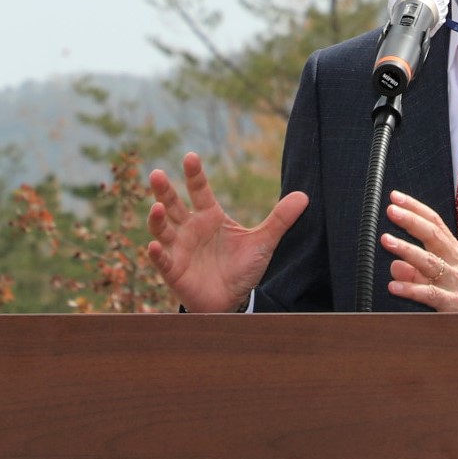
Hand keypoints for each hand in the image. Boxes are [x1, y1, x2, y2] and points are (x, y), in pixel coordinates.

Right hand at [146, 153, 308, 312]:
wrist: (233, 302)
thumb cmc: (242, 268)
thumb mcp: (263, 242)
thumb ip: (280, 219)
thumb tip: (304, 196)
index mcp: (209, 216)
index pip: (199, 190)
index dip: (195, 175)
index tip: (190, 157)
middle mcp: (190, 228)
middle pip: (173, 204)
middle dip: (164, 190)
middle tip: (157, 174)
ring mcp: (179, 248)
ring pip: (162, 229)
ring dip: (157, 219)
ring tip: (156, 208)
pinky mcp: (173, 270)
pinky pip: (162, 260)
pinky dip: (156, 253)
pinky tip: (153, 246)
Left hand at [381, 191, 457, 313]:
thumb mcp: (448, 279)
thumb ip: (420, 273)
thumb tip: (395, 264)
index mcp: (456, 253)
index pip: (435, 224)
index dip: (416, 208)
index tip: (397, 197)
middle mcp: (456, 263)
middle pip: (433, 236)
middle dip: (411, 221)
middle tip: (392, 209)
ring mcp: (456, 283)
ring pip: (430, 263)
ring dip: (407, 250)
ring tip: (387, 240)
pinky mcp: (455, 305)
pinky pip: (431, 295)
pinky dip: (411, 289)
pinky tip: (395, 286)